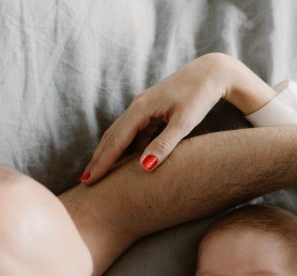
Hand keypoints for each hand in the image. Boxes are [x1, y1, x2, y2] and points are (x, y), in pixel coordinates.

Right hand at [81, 53, 275, 183]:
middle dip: (98, 158)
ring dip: (109, 153)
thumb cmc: (200, 96)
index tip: (88, 179)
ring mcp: (144, 108)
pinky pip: (133, 132)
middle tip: (85, 181)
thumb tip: (143, 167)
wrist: (212, 73)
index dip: (102, 161)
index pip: (116, 140)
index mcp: (142, 109)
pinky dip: (124, 146)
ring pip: (121, 134)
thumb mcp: (184, 122)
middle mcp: (138, 107)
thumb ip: (164, 145)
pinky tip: (124, 160)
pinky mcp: (152, 111)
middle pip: (112, 136)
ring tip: (99, 172)